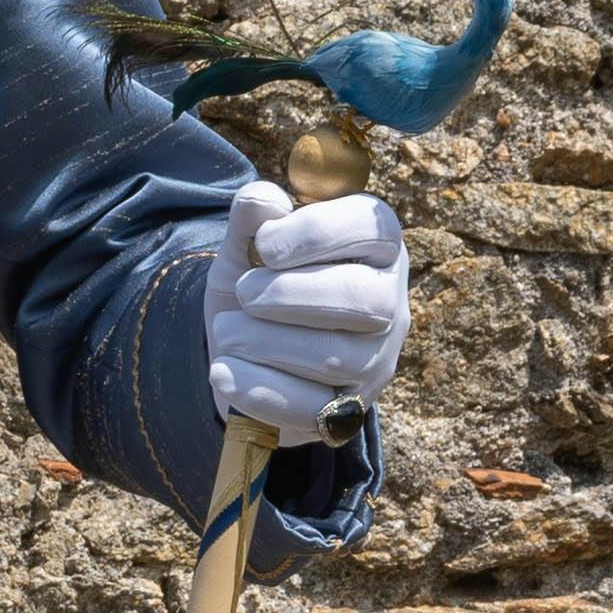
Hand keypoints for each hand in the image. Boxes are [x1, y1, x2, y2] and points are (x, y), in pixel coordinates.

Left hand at [203, 181, 408, 436]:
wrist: (240, 355)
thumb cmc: (255, 286)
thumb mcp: (245, 248)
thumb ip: (251, 219)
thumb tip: (262, 199)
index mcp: (377, 247)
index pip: (373, 228)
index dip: (315, 233)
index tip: (265, 245)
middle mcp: (389, 304)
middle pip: (363, 298)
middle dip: (289, 294)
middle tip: (244, 292)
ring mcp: (374, 363)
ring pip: (336, 357)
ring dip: (265, 341)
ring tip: (228, 331)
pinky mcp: (346, 413)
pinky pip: (311, 408)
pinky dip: (258, 388)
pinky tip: (223, 371)